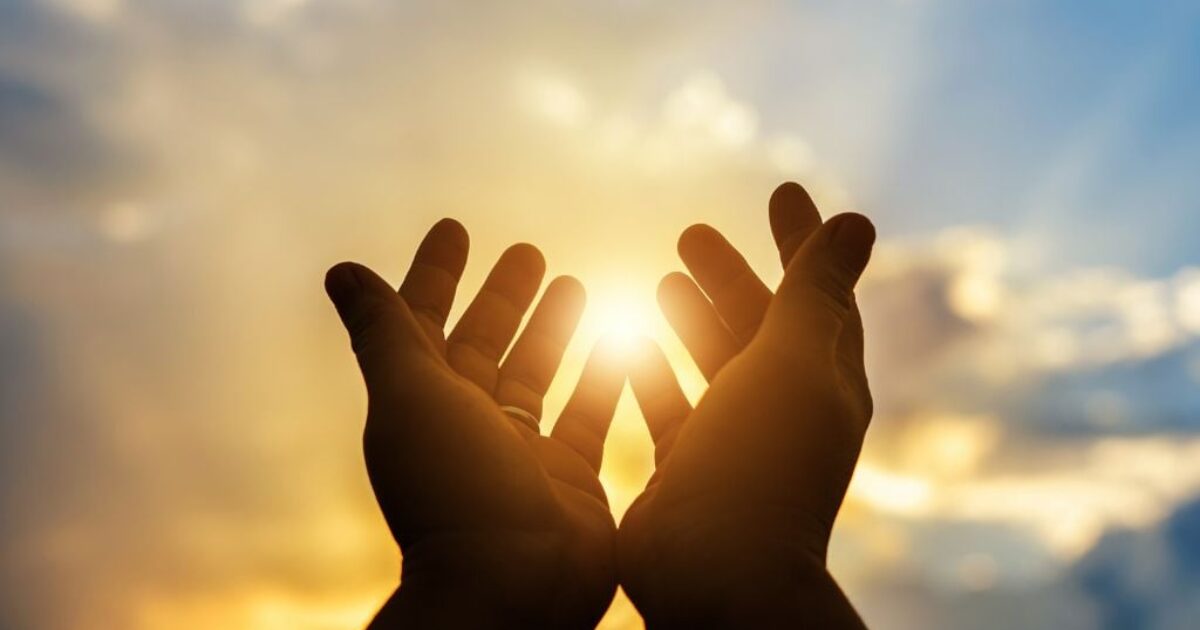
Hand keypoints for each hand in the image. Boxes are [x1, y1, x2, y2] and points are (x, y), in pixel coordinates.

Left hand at [325, 220, 621, 627]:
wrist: (512, 588)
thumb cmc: (455, 488)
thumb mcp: (410, 397)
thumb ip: (383, 332)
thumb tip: (342, 270)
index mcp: (423, 404)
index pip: (425, 323)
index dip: (435, 274)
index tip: (456, 227)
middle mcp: (469, 428)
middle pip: (486, 346)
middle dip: (504, 298)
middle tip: (530, 251)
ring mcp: (521, 456)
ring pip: (538, 378)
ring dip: (554, 332)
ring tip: (576, 283)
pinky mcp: (570, 481)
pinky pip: (588, 417)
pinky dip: (604, 380)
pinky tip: (625, 341)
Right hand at [618, 183, 874, 626]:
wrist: (717, 573)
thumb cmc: (761, 461)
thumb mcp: (795, 360)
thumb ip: (816, 290)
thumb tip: (859, 219)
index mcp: (824, 380)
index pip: (819, 294)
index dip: (802, 242)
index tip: (781, 190)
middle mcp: (783, 411)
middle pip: (760, 326)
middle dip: (731, 277)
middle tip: (690, 232)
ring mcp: (733, 443)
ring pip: (713, 366)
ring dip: (691, 320)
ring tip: (661, 279)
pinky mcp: (686, 470)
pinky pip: (671, 409)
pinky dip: (652, 373)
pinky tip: (625, 344)